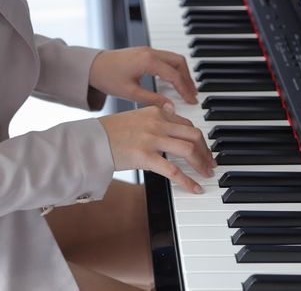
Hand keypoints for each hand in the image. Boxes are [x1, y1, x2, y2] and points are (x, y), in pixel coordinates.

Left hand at [89, 47, 197, 106]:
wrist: (91, 66)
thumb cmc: (107, 77)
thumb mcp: (130, 93)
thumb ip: (152, 100)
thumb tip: (170, 107)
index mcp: (148, 61)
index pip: (174, 75)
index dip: (185, 90)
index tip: (192, 101)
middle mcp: (150, 52)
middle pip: (179, 62)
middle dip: (188, 79)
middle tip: (192, 94)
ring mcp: (147, 50)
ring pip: (173, 59)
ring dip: (182, 73)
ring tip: (186, 89)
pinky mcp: (144, 52)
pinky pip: (165, 58)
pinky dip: (173, 69)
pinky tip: (172, 81)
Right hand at [99, 105, 215, 193]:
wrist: (90, 140)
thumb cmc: (108, 131)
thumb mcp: (134, 117)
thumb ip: (154, 117)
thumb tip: (170, 113)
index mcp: (155, 112)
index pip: (186, 123)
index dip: (198, 138)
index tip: (202, 148)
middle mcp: (157, 123)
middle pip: (194, 134)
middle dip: (206, 150)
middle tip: (209, 163)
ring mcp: (152, 139)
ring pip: (188, 149)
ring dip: (201, 164)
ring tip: (206, 174)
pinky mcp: (145, 156)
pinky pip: (173, 170)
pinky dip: (188, 181)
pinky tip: (195, 188)